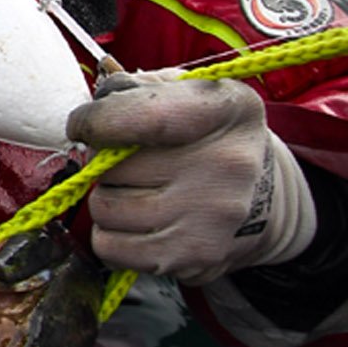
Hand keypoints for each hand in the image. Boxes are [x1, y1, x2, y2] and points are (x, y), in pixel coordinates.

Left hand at [64, 72, 316, 284]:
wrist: (265, 201)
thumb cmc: (207, 139)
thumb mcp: (190, 95)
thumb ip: (138, 89)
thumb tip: (92, 110)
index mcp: (229, 108)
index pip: (144, 115)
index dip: (97, 121)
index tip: (82, 125)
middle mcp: (228, 162)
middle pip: (114, 165)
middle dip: (105, 163)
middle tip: (130, 164)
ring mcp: (213, 214)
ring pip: (106, 207)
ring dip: (108, 200)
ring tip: (139, 193)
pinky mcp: (194, 257)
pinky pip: (111, 247)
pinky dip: (110, 236)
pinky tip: (137, 223)